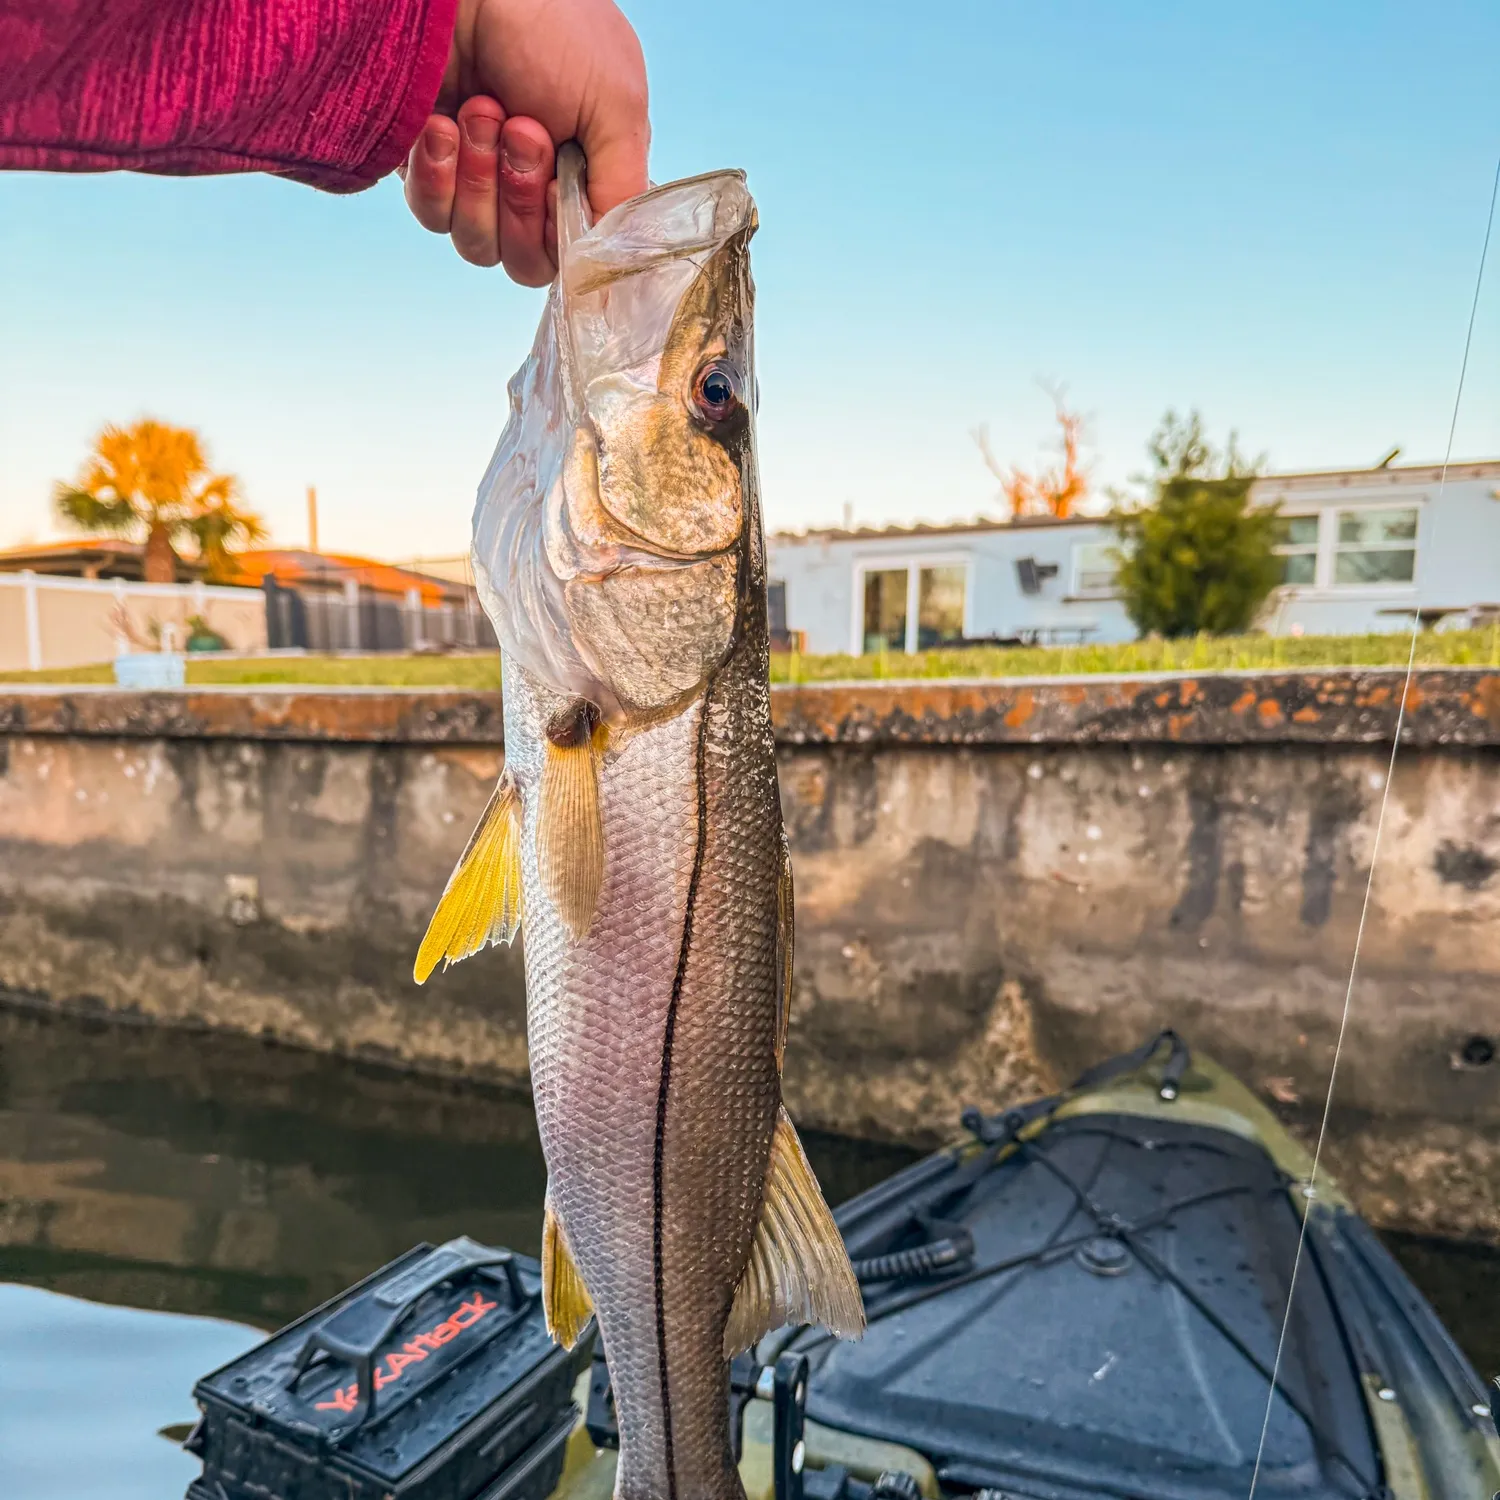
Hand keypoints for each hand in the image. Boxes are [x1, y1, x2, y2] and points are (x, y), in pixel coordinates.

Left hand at [403, 0, 649, 283]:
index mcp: (586, 177)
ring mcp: (477, 181)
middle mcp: (532, 187)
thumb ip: (624, 190)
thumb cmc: (553, 25)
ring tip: (480, 111)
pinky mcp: (427, 170)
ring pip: (476, 245)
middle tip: (519, 128)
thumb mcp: (618, 107)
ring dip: (479, 181)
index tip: (558, 175)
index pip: (574, 255)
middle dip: (518, 202)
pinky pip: (432, 215)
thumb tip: (613, 261)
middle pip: (524, 261)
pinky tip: (442, 124)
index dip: (559, 231)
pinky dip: (437, 175)